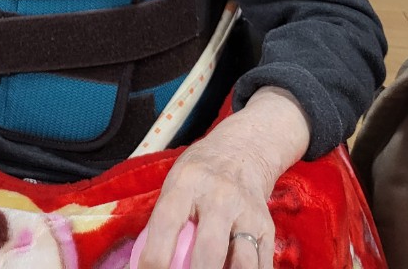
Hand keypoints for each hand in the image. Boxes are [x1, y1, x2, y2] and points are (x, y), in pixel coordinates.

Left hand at [136, 89, 310, 268]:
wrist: (242, 150)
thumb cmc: (199, 173)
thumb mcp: (175, 183)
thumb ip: (163, 221)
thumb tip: (139, 265)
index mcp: (187, 182)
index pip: (166, 223)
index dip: (155, 257)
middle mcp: (219, 196)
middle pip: (209, 249)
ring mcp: (247, 212)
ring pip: (243, 262)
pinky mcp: (267, 227)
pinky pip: (262, 265)